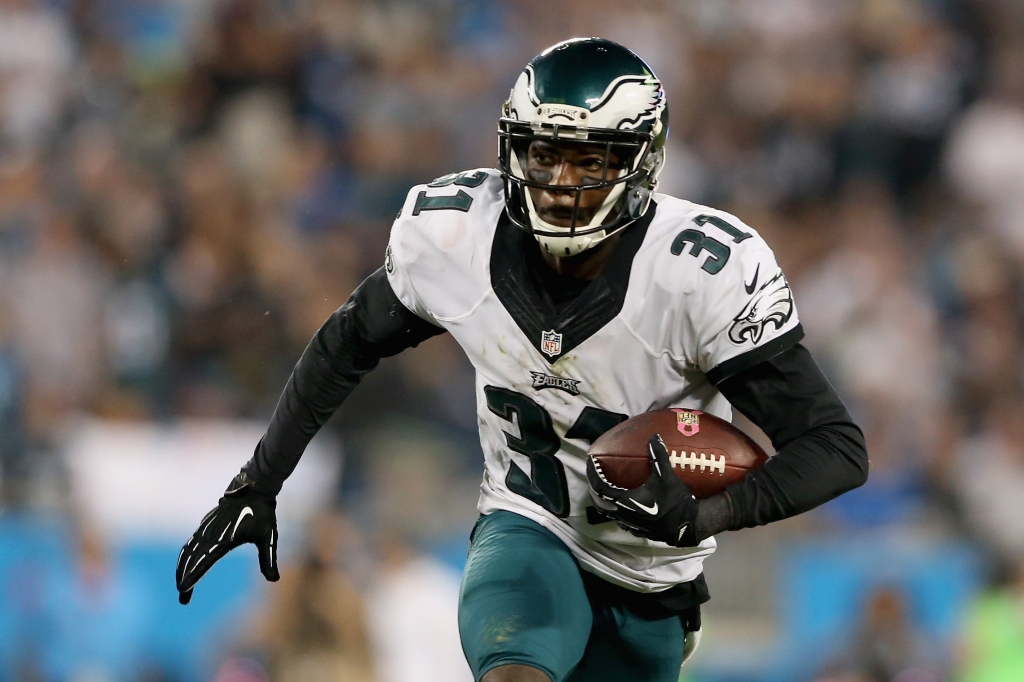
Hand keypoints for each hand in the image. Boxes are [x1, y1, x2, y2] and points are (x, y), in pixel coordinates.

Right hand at [176, 472, 279, 603]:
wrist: (254, 487)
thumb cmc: (263, 513)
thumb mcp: (269, 537)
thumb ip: (269, 559)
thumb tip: (274, 580)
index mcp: (225, 539)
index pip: (204, 561)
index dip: (193, 576)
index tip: (183, 589)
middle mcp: (211, 534)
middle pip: (191, 559)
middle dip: (185, 579)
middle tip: (184, 600)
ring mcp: (206, 528)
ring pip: (188, 551)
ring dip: (182, 569)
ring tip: (182, 587)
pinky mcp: (205, 524)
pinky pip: (191, 542)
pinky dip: (185, 556)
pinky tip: (185, 565)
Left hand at [587, 434, 699, 546]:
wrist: (691, 524)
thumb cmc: (676, 501)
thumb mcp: (666, 476)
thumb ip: (658, 455)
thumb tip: (654, 437)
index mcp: (625, 501)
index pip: (600, 487)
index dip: (592, 473)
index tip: (591, 462)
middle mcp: (624, 515)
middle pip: (599, 504)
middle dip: (594, 490)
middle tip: (596, 477)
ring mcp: (631, 526)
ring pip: (610, 515)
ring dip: (605, 502)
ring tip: (608, 490)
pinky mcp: (640, 531)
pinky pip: (622, 522)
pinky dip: (618, 512)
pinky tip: (626, 505)